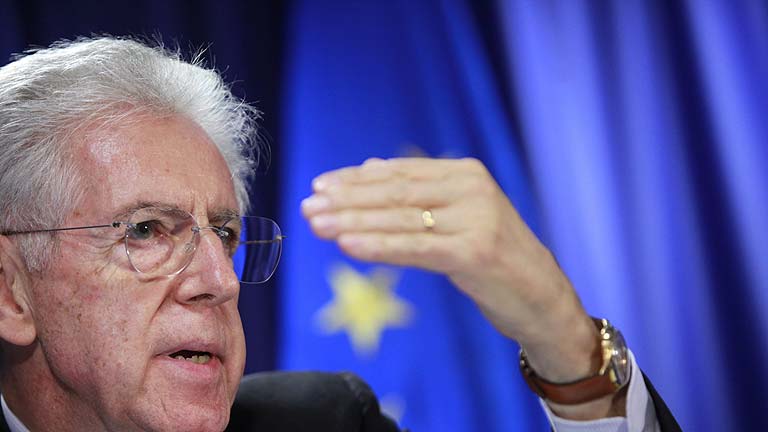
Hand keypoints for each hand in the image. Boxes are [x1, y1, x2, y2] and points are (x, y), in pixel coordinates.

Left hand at [301, 158, 622, 418]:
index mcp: (464, 173)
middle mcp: (470, 188)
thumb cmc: (495, 258)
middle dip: (346, 200)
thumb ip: (418, 193)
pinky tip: (347, 246)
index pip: (398, 172)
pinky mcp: (474, 251)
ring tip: (317, 225)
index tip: (319, 186)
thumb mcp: (458, 216)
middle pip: (394, 192)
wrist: (543, 298)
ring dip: (352, 222)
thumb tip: (368, 167)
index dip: (354, 179)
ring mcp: (475, 218)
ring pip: (399, 219)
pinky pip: (414, 248)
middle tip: (308, 206)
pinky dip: (378, 246)